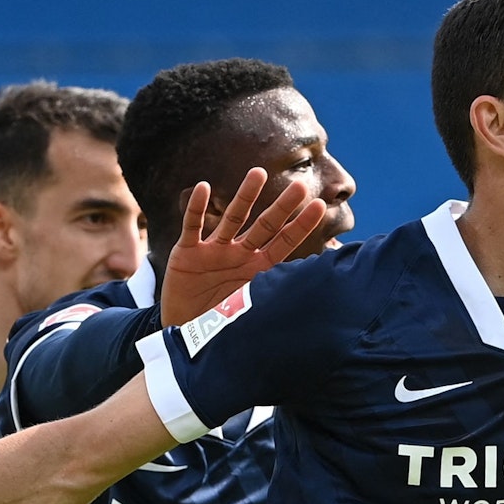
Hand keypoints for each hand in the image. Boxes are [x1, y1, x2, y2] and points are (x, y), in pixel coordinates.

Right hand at [160, 167, 325, 325]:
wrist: (183, 329)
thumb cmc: (220, 321)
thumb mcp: (249, 309)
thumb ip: (272, 296)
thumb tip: (311, 296)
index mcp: (257, 268)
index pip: (284, 243)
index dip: (301, 226)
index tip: (320, 205)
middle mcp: (239, 254)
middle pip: (264, 226)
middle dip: (282, 207)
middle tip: (300, 186)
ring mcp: (214, 250)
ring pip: (232, 218)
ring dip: (245, 196)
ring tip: (258, 173)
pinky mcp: (187, 252)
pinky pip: (193, 226)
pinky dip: (197, 208)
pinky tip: (203, 188)